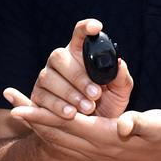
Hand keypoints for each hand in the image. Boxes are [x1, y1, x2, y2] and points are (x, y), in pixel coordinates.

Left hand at [4, 89, 160, 160]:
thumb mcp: (157, 125)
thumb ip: (139, 123)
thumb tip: (124, 123)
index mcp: (104, 138)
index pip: (65, 125)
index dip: (40, 116)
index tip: (18, 109)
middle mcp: (94, 149)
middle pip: (54, 133)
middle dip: (30, 118)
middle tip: (8, 101)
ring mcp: (93, 153)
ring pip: (56, 139)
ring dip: (36, 124)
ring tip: (16, 108)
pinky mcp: (96, 152)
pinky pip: (64, 142)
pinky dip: (49, 131)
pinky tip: (42, 122)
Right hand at [11, 18, 132, 119]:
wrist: (90, 133)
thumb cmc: (106, 106)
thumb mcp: (120, 94)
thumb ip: (122, 78)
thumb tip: (120, 63)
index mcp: (81, 54)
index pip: (80, 34)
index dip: (85, 28)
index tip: (96, 27)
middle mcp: (61, 62)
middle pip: (59, 56)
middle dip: (77, 76)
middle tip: (95, 94)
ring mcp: (46, 77)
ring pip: (48, 77)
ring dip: (69, 93)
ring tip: (87, 108)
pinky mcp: (38, 96)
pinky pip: (42, 97)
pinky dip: (57, 106)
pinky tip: (70, 114)